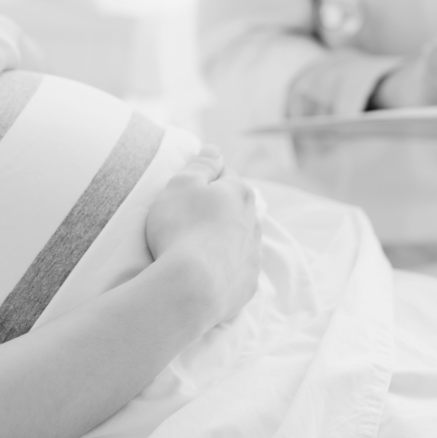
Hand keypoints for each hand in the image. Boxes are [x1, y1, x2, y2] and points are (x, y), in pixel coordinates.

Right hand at [146, 146, 261, 324]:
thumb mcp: (182, 184)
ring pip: (239, 238)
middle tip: (187, 220)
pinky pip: (237, 269)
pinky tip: (205, 273)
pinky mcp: (248, 284)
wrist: (191, 287)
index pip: (224, 175)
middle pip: (235, 207)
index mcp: (240, 193)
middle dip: (216, 209)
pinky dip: (224, 268)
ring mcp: (253, 255)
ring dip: (222, 239)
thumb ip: (200, 164)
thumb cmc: (181, 229)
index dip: (204, 180)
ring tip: (194, 248)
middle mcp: (254, 221)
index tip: (186, 190)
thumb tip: (214, 150)